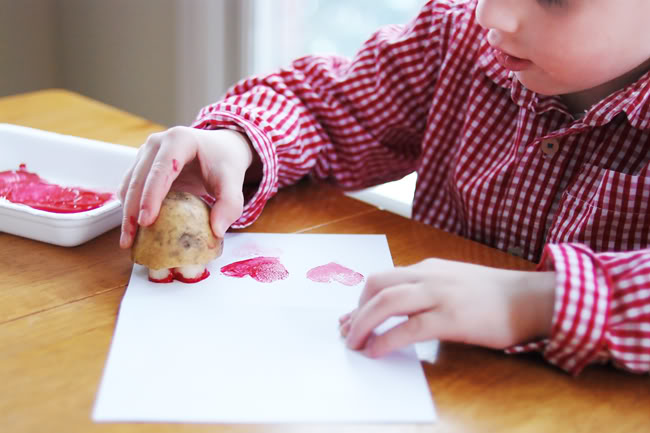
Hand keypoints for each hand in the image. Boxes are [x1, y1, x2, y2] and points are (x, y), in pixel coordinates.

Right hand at [118, 126, 259, 247]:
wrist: (220, 148)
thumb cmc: (225, 163)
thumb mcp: (233, 181)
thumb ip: (230, 205)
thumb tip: (217, 231)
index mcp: (180, 140)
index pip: (161, 169)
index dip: (151, 196)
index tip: (147, 222)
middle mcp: (158, 143)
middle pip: (139, 178)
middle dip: (132, 210)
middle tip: (131, 239)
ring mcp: (147, 153)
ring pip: (129, 184)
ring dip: (126, 213)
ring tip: (128, 241)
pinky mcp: (142, 165)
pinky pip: (130, 188)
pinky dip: (129, 208)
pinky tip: (133, 231)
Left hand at [339, 259, 555, 356]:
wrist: (531, 299)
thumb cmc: (493, 295)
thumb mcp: (453, 282)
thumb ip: (425, 290)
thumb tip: (397, 310)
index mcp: (427, 267)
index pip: (382, 278)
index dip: (361, 301)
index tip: (350, 319)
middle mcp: (428, 276)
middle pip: (376, 285)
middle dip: (356, 311)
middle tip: (348, 333)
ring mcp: (439, 295)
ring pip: (386, 303)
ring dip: (363, 324)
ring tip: (354, 344)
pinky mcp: (451, 318)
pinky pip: (409, 328)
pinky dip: (386, 340)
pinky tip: (377, 351)